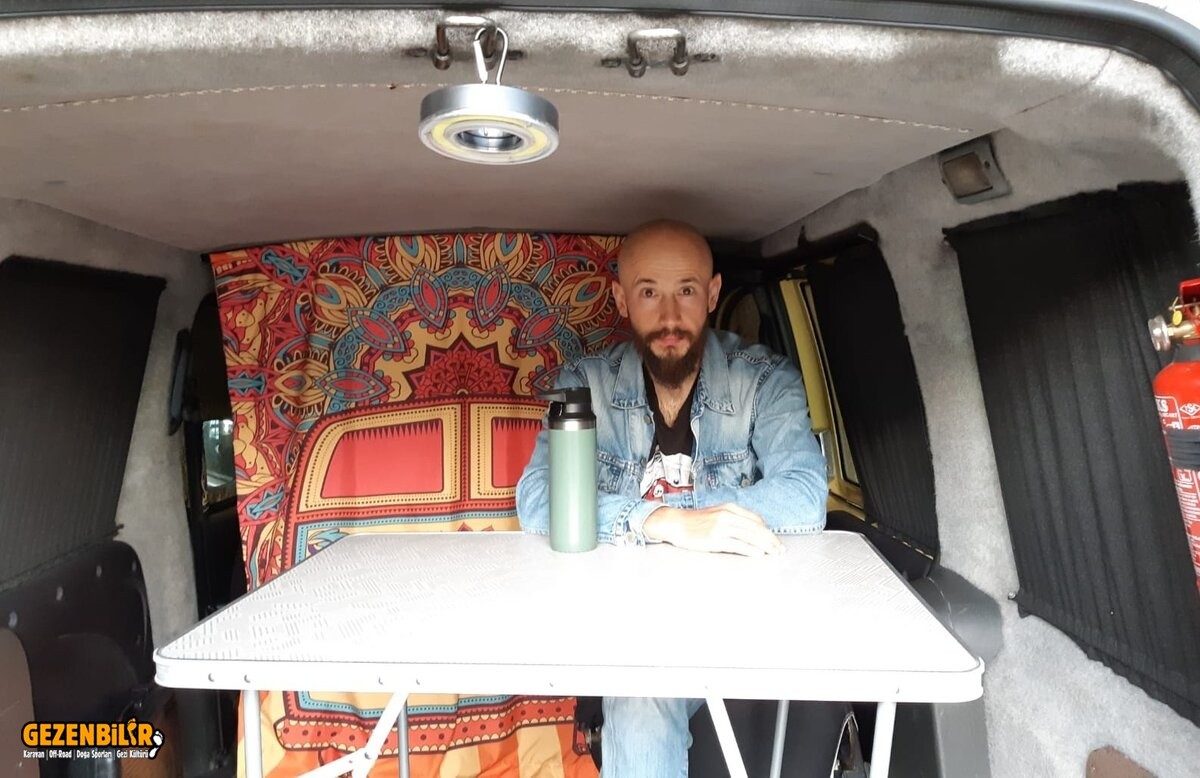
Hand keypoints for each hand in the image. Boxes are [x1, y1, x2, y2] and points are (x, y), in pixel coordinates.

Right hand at [642, 503, 783, 555]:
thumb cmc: (696, 522)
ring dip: (765, 546)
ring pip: (750, 536)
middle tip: (780, 550)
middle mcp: (727, 515)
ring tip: (773, 554)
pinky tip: (758, 555)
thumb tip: (751, 531)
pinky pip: (738, 545)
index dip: (768, 531)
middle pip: (756, 528)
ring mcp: (721, 527)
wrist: (675, 524)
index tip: (775, 541)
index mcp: (730, 508)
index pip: (756, 520)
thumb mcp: (717, 514)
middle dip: (771, 540)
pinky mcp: (715, 539)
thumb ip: (733, 520)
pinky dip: (751, 550)